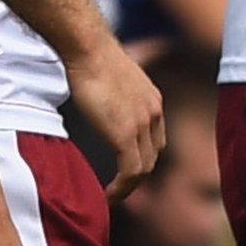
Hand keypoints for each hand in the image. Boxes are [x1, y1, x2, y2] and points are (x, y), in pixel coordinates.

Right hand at [65, 42, 164, 201]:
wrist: (89, 49)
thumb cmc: (93, 58)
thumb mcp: (115, 79)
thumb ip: (117, 97)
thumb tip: (103, 106)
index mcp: (153, 101)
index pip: (156, 140)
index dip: (142, 158)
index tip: (125, 171)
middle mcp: (154, 113)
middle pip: (152, 156)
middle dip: (137, 176)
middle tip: (117, 189)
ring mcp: (143, 124)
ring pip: (143, 168)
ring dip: (129, 187)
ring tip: (111, 196)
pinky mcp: (126, 133)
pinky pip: (131, 171)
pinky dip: (121, 188)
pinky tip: (107, 194)